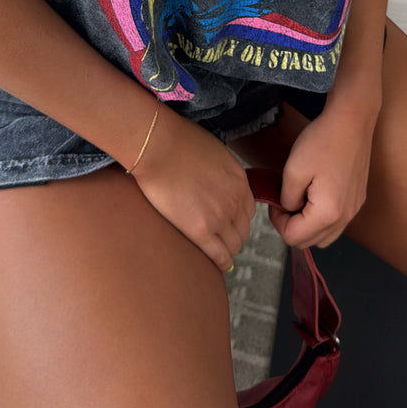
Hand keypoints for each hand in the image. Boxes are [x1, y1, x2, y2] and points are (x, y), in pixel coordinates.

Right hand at [132, 105, 255, 272]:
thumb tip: (215, 177)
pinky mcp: (200, 230)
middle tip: (219, 239)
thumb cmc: (177, 141)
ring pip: (233, 244)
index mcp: (240, 180)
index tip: (227, 223)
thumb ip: (221, 170)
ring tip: (215, 251)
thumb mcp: (213, 152)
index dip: (237, 218)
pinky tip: (217, 266)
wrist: (159, 146)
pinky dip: (221, 262)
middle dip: (232, 234)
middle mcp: (235, 200)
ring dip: (226, 248)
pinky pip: (219, 255)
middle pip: (243, 229)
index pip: (248, 210)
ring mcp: (220, 216)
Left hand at [270, 97, 380, 248]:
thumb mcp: (293, 171)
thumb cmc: (322, 141)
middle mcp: (345, 217)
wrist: (352, 119)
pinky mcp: (358, 199)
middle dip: (292, 226)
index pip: (293, 238)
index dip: (277, 221)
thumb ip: (286, 199)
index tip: (274, 199)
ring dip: (307, 225)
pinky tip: (315, 193)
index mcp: (328, 214)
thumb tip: (288, 209)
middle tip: (284, 200)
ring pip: (325, 236)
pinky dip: (321, 217)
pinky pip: (336, 222)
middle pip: (310, 242)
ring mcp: (354, 209)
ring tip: (300, 198)